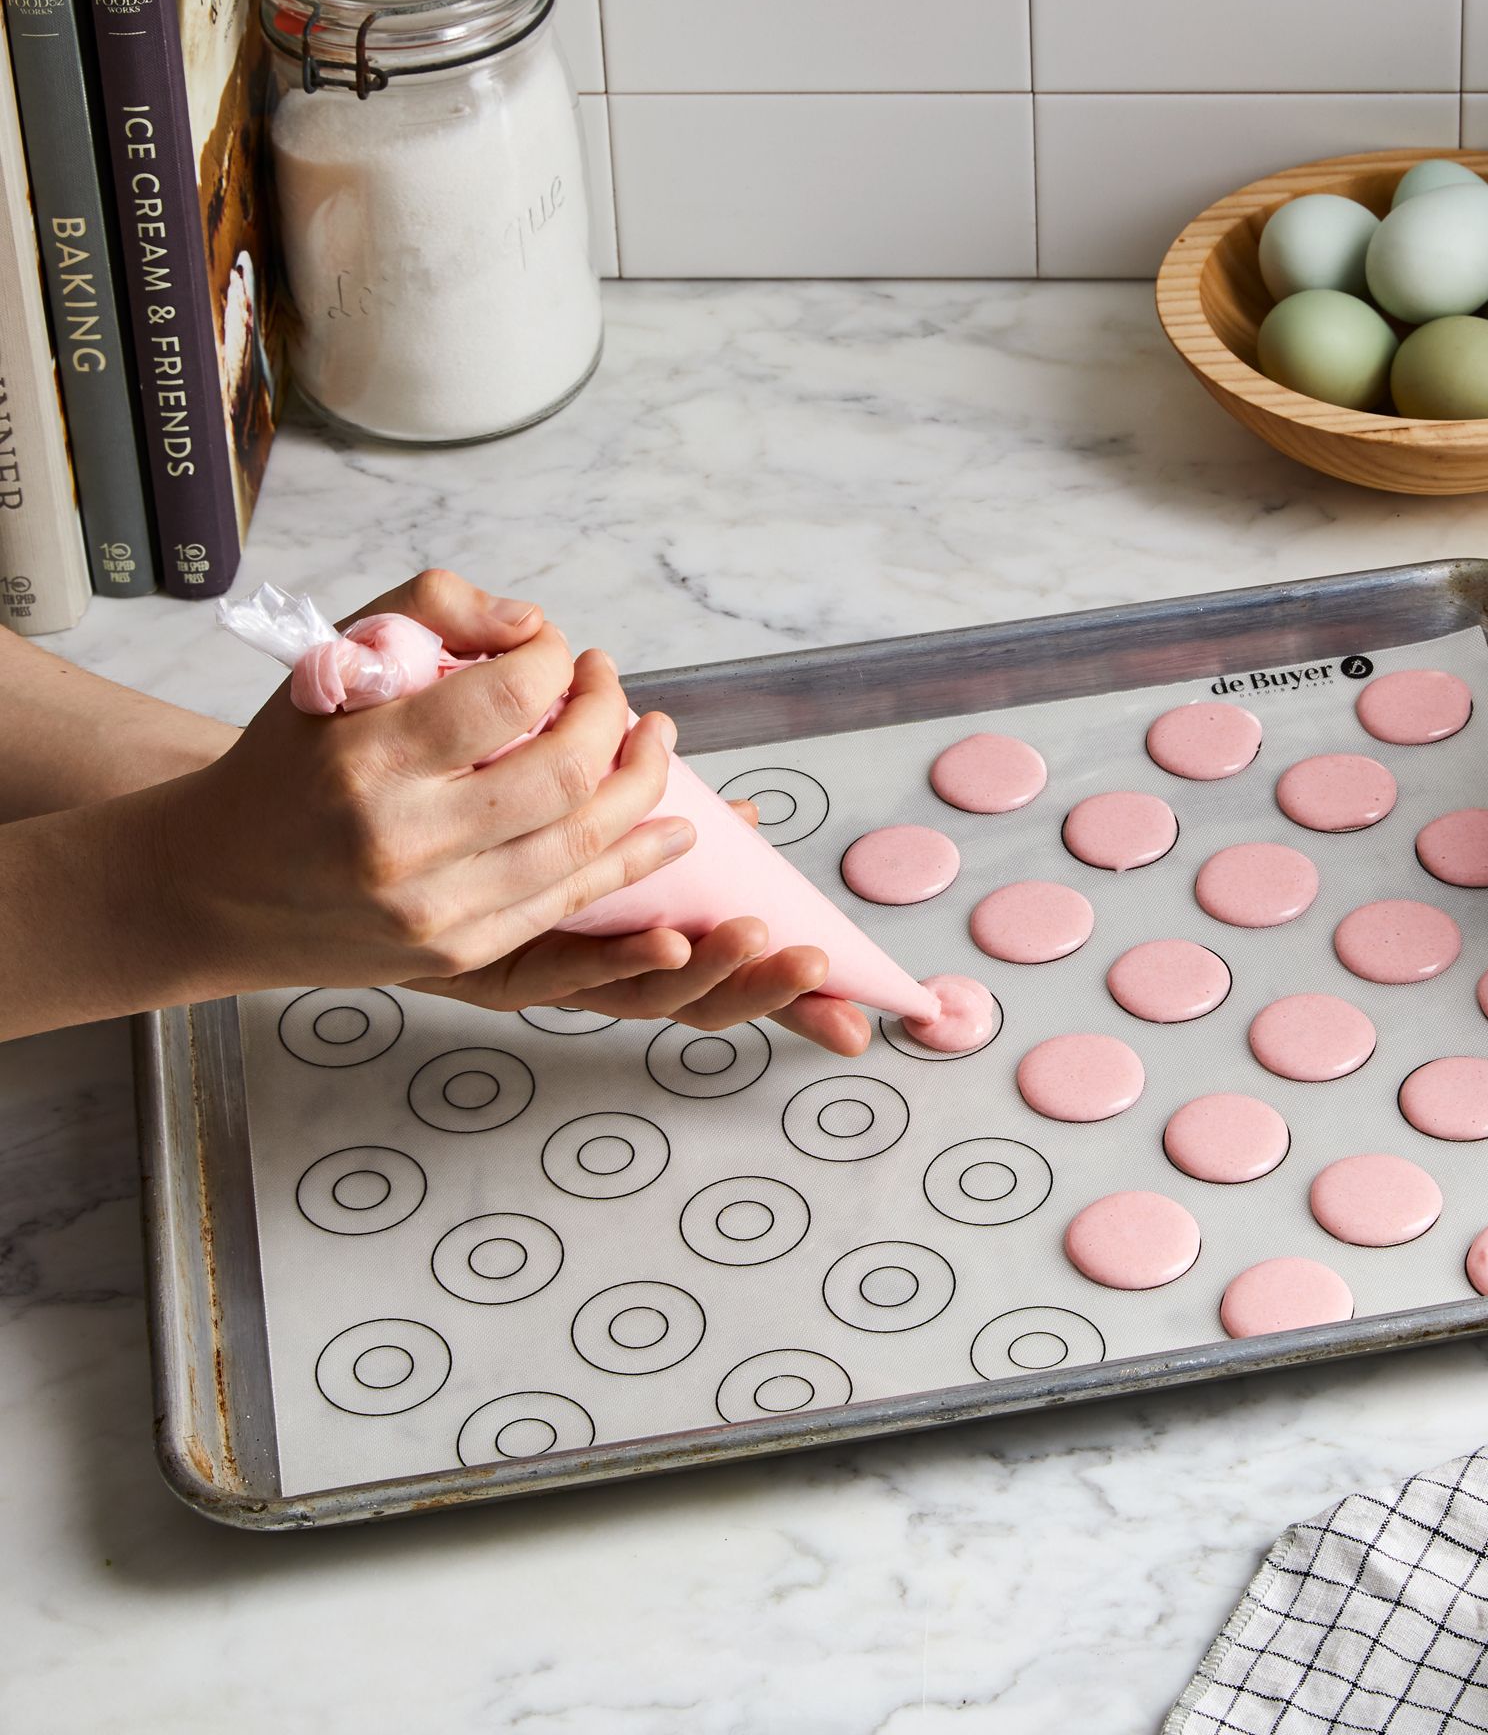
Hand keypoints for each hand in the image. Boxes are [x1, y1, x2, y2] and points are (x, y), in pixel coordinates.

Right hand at [155, 570, 685, 994]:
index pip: (509, 698)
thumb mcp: (333, 660)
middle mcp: (401, 842)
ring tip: (656, 738)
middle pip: (563, 775)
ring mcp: (435, 909)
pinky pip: (571, 903)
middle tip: (609, 685)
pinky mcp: (460, 953)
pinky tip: (670, 826)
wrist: (216, 886)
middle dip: (611, 717)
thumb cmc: (287, 762)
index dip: (554, 662)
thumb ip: (432, 610)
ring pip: (583, 842)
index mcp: (365, 759)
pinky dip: (634, 860)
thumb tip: (531, 624)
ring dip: (645, 783)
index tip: (555, 650)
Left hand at [408, 798, 872, 1055]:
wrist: (277, 870)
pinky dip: (624, 959)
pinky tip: (670, 937)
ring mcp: (530, 978)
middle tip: (821, 967)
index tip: (858, 1024)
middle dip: (763, 992)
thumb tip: (745, 816)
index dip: (786, 1010)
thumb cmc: (427, 834)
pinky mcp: (477, 965)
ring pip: (636, 999)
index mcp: (597, 953)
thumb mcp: (552, 828)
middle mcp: (570, 977)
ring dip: (709, 971)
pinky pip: (562, 972)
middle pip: (689, 1006)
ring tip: (757, 938)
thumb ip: (645, 824)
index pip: (710, 991)